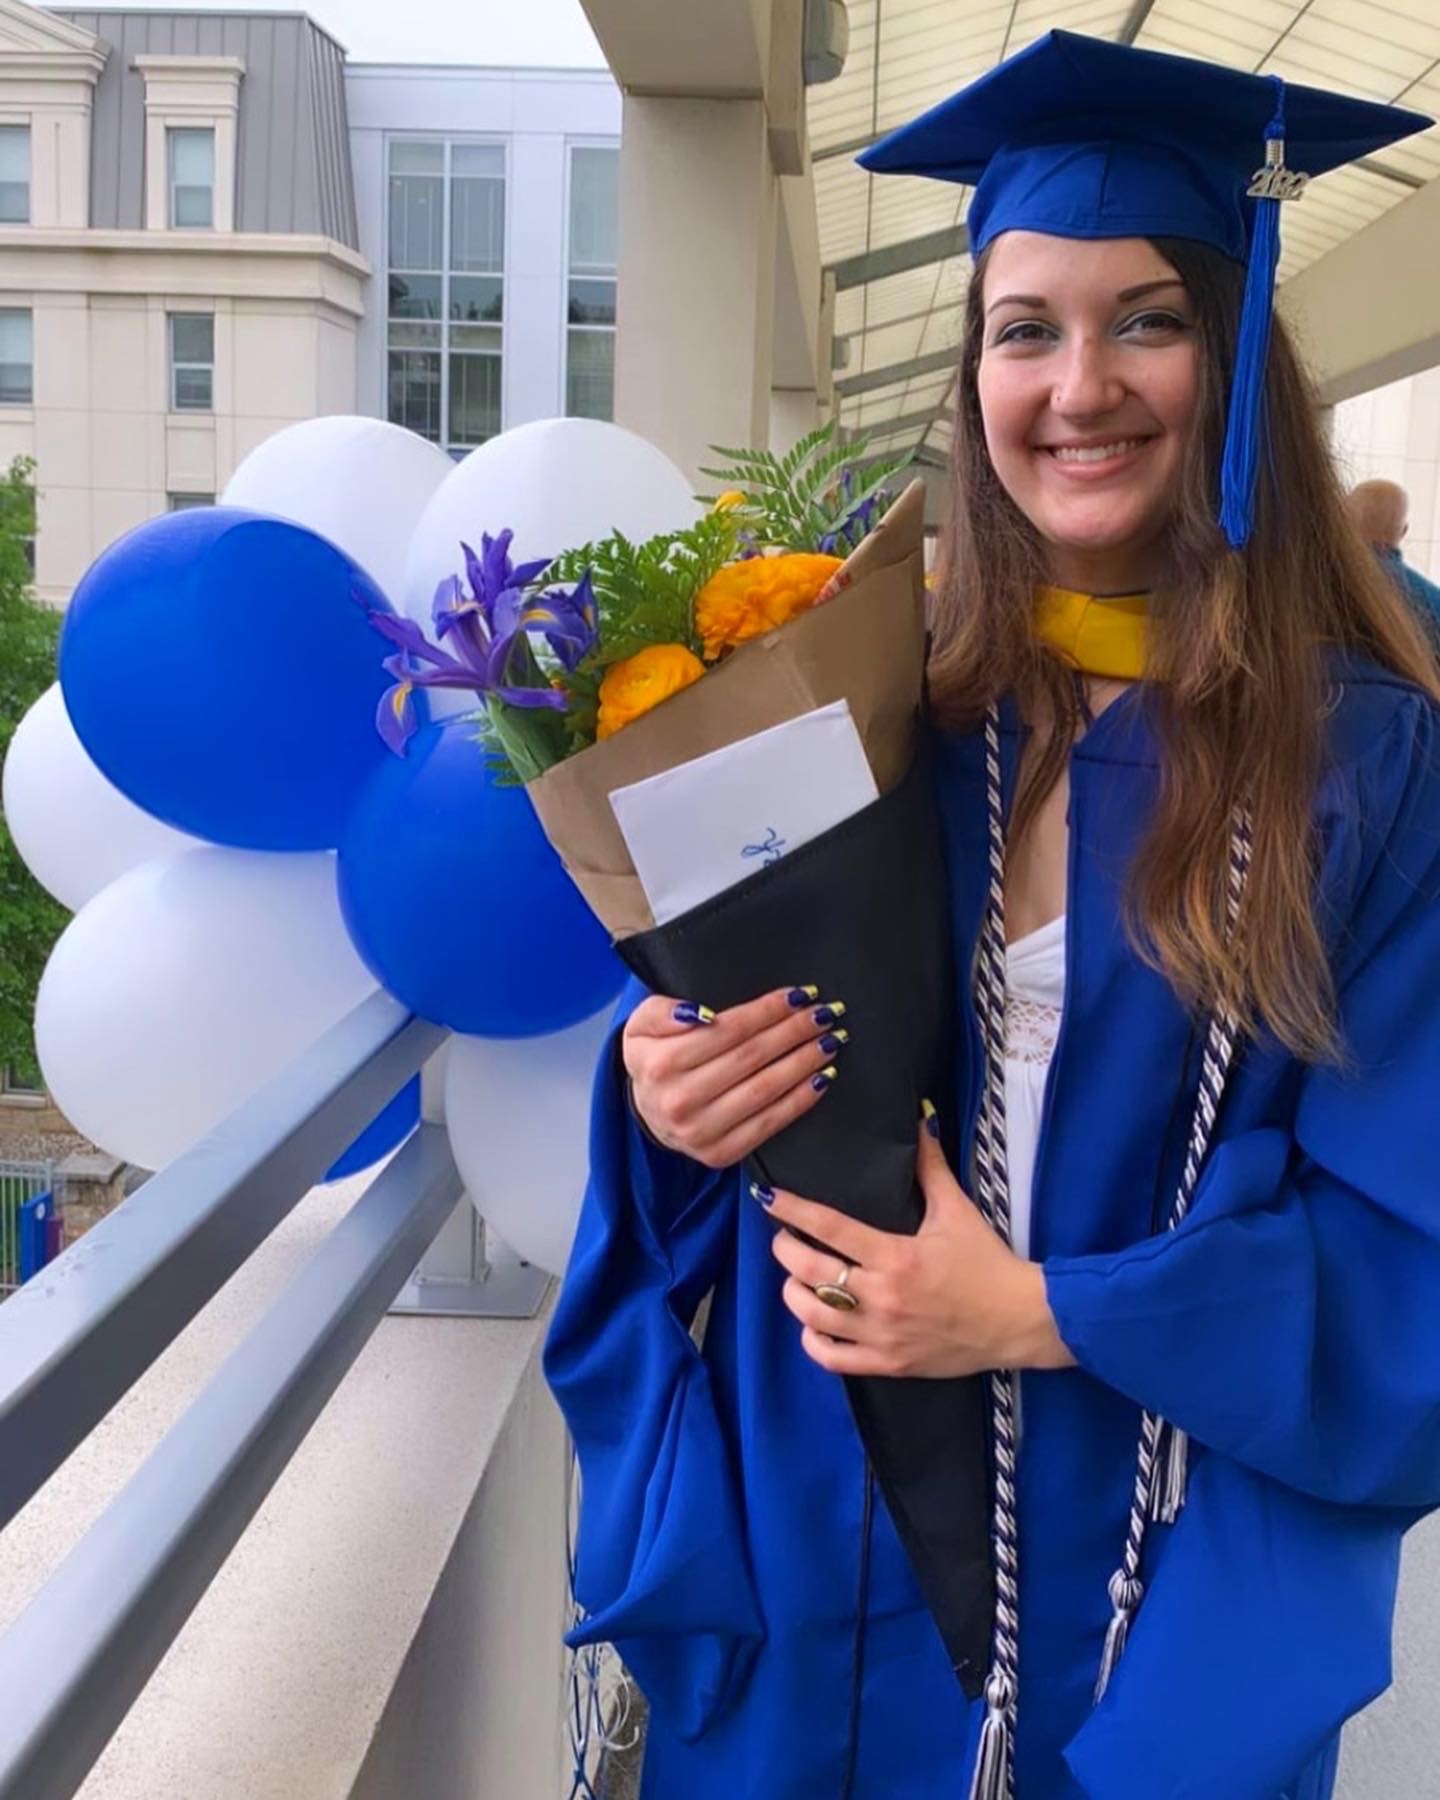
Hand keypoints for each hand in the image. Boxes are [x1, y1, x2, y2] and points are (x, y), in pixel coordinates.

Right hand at [623, 985, 846, 1169]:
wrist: (648, 1113)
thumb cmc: (654, 1059)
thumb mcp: (641, 1024)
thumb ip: (662, 1010)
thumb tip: (701, 1014)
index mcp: (661, 1064)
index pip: (727, 1030)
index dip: (768, 1011)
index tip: (799, 996)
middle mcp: (679, 1101)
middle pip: (751, 1058)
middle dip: (793, 1032)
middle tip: (824, 1014)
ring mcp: (701, 1132)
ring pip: (764, 1090)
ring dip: (804, 1063)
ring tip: (828, 1042)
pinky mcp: (720, 1154)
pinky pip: (769, 1123)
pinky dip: (800, 1100)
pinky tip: (820, 1079)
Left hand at [765, 1119, 1076, 1377]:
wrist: (1018, 1321)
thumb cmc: (986, 1263)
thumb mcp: (958, 1210)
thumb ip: (931, 1167)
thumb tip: (920, 1121)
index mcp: (896, 1255)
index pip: (829, 1228)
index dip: (793, 1210)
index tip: (767, 1198)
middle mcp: (883, 1297)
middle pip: (809, 1272)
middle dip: (785, 1251)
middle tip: (782, 1238)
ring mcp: (883, 1335)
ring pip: (812, 1317)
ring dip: (794, 1294)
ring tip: (795, 1277)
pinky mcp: (888, 1364)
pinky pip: (832, 1358)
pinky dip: (813, 1340)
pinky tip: (814, 1322)